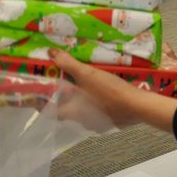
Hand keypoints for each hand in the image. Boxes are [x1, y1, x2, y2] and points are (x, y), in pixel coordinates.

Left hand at [50, 49, 176, 132]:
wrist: (138, 107)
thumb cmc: (108, 92)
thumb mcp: (87, 74)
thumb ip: (68, 64)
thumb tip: (50, 53)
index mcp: (71, 112)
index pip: (49, 110)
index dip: (41, 102)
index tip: (38, 92)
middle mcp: (81, 121)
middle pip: (66, 110)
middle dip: (63, 97)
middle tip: (62, 81)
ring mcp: (97, 123)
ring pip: (82, 110)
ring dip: (80, 99)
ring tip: (83, 83)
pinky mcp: (110, 121)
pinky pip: (97, 111)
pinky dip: (95, 102)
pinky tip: (101, 91)